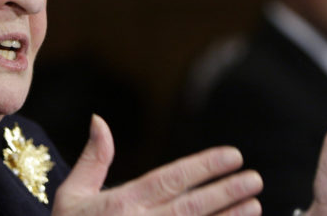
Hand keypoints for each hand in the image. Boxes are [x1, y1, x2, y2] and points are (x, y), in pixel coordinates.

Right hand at [53, 115, 262, 215]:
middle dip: (226, 191)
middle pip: (191, 206)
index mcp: (123, 203)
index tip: (233, 156)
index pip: (171, 178)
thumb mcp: (71, 196)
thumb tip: (99, 120)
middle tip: (255, 179)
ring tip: (255, 206)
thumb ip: (92, 159)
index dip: (204, 166)